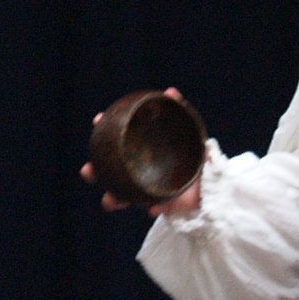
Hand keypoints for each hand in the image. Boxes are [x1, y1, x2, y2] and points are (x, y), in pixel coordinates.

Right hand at [82, 89, 203, 217]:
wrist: (210, 180)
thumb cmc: (194, 152)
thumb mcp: (189, 129)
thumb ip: (180, 111)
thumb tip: (170, 91)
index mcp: (139, 151)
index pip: (115, 141)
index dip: (103, 130)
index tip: (97, 120)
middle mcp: (136, 171)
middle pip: (108, 173)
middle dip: (94, 172)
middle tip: (87, 171)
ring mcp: (145, 190)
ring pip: (121, 196)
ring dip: (113, 199)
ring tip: (109, 202)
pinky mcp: (161, 204)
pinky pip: (154, 207)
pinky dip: (153, 207)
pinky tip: (152, 208)